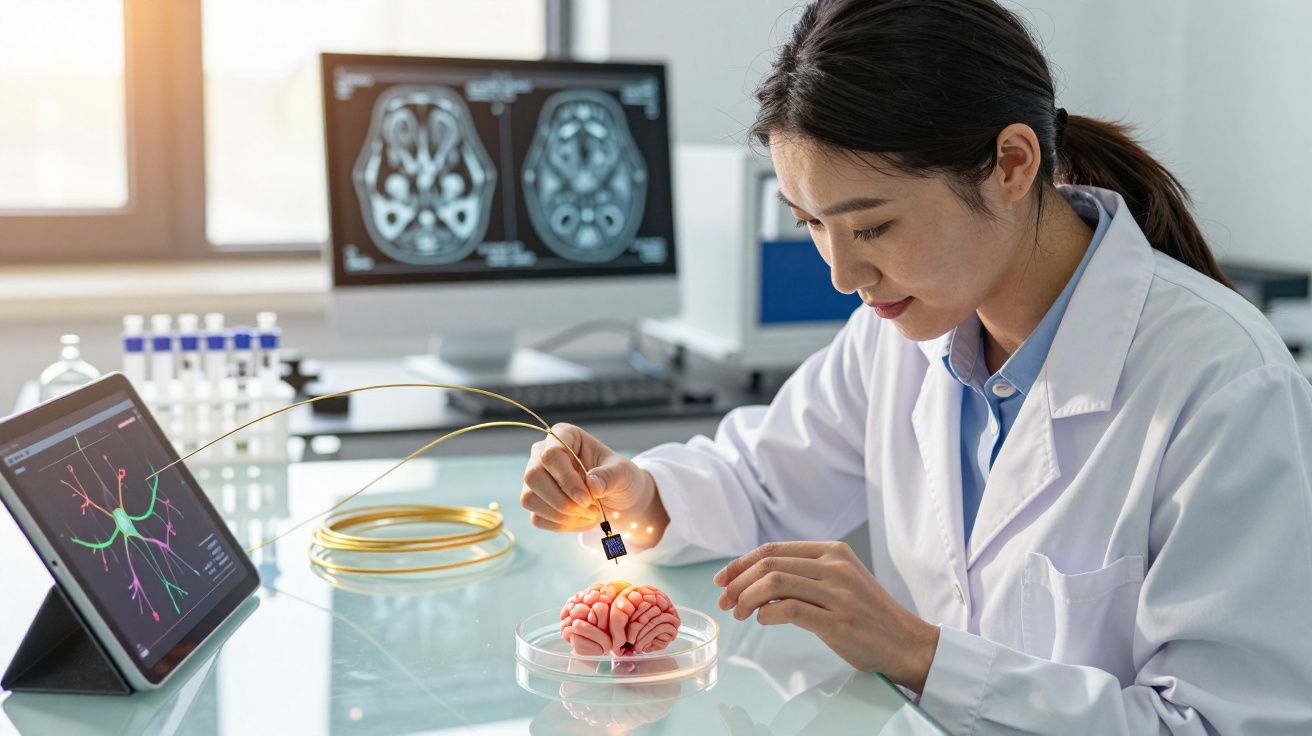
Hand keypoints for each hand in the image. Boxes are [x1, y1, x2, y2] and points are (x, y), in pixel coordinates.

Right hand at [520, 423, 653, 532]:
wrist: (619, 499)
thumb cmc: (619, 478)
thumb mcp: (624, 473)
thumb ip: (610, 476)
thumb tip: (592, 485)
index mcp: (565, 436)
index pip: (551, 454)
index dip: (567, 479)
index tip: (588, 498)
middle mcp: (543, 454)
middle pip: (533, 476)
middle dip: (562, 501)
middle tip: (591, 510)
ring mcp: (536, 479)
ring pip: (529, 499)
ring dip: (562, 515)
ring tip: (590, 515)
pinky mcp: (536, 502)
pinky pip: (537, 518)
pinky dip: (562, 525)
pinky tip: (582, 520)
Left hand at [713, 541, 940, 692]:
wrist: (907, 642)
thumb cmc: (867, 615)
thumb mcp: (839, 581)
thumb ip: (804, 574)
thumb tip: (755, 580)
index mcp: (833, 551)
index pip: (773, 549)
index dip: (740, 563)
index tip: (723, 579)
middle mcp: (835, 566)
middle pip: (769, 564)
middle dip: (737, 582)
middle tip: (724, 601)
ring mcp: (838, 593)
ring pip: (775, 583)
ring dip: (747, 598)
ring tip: (739, 614)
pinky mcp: (838, 622)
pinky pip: (790, 610)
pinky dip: (767, 615)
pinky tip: (762, 621)